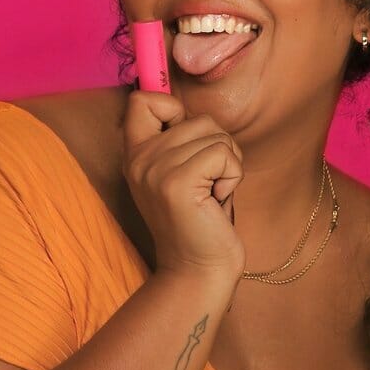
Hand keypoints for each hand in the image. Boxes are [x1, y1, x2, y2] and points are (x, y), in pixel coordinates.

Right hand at [122, 90, 244, 280]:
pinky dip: (233, 176)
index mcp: (136, 153)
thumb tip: (196, 110)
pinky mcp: (177, 182)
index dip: (176, 109)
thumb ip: (182, 141)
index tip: (191, 145)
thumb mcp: (184, 173)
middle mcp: (139, 158)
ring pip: (217, 135)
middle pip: (200, 118)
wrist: (198, 269)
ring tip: (211, 194)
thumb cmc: (202, 220)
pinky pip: (224, 154)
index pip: (143, 99)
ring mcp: (155, 169)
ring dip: (229, 164)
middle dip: (220, 149)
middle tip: (208, 184)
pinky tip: (217, 200)